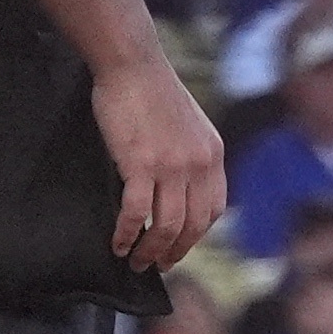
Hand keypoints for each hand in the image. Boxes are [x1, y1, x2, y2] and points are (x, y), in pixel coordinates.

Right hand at [89, 53, 224, 271]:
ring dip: (151, 251)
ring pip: (166, 225)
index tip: (182, 247)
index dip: (198, 234)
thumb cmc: (155, 93)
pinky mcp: (140, 164)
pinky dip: (127, 234)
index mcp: (213, 156)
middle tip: (158, 266)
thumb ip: (193, 155)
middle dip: (175, 252)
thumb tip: (184, 183)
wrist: (134, 67)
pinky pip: (137, 212)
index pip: (214, 209)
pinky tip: (118, 244)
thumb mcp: (190, 126)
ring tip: (136, 262)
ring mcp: (172, 167)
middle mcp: (199, 165)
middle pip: (193, 225)